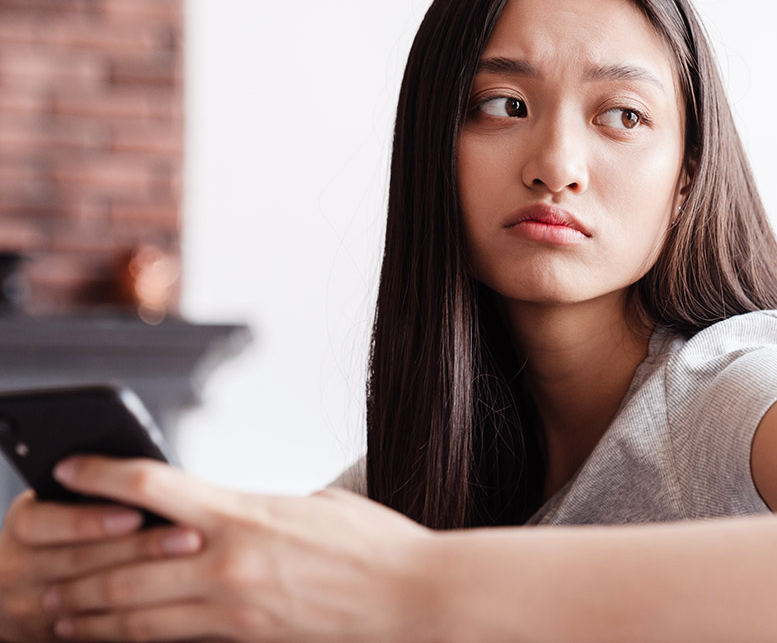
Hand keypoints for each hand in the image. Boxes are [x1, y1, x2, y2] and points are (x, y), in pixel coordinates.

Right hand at [0, 489, 203, 642]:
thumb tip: (152, 478)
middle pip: (79, 561)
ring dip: (144, 586)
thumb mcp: (64, 507)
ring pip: (89, 600)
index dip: (91, 520)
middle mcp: (16, 568)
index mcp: (25, 526)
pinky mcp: (47, 636)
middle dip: (139, 549)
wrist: (24, 585)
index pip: (46, 522)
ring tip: (191, 570)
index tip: (136, 514)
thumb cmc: (64, 533)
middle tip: (190, 538)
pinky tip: (172, 608)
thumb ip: (97, 496)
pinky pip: (93, 633)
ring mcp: (29, 608)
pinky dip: (132, 621)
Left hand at [42, 456, 437, 641]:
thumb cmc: (373, 543)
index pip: (151, 486)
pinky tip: (117, 638)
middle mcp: (226, 559)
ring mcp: (234, 605)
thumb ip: (259, 510)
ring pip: (136, 612)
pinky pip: (174, 639)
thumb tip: (230, 513)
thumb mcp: (314, 504)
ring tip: (62, 615)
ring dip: (90, 614)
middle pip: (122, 561)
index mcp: (243, 511)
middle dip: (75, 567)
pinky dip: (136, 638)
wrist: (412, 592)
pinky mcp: (247, 637)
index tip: (68, 472)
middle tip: (43, 571)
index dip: (100, 476)